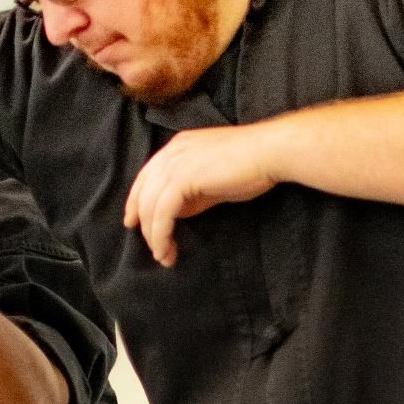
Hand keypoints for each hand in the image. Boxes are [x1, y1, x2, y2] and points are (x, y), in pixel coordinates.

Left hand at [123, 122, 281, 265]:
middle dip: (143, 224)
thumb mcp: (211, 181)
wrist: (269, 152)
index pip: (146, 176)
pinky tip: (167, 250)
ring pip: (150, 205)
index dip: (136, 201)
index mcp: (178, 147)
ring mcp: (176, 163)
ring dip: (153, 236)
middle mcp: (172, 152)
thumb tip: (176, 213)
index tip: (134, 223)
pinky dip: (161, 234)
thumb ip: (191, 194)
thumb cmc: (249, 166)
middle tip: (154, 248)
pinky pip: (162, 212)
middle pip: (143, 192)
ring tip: (163, 256)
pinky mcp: (183, 178)